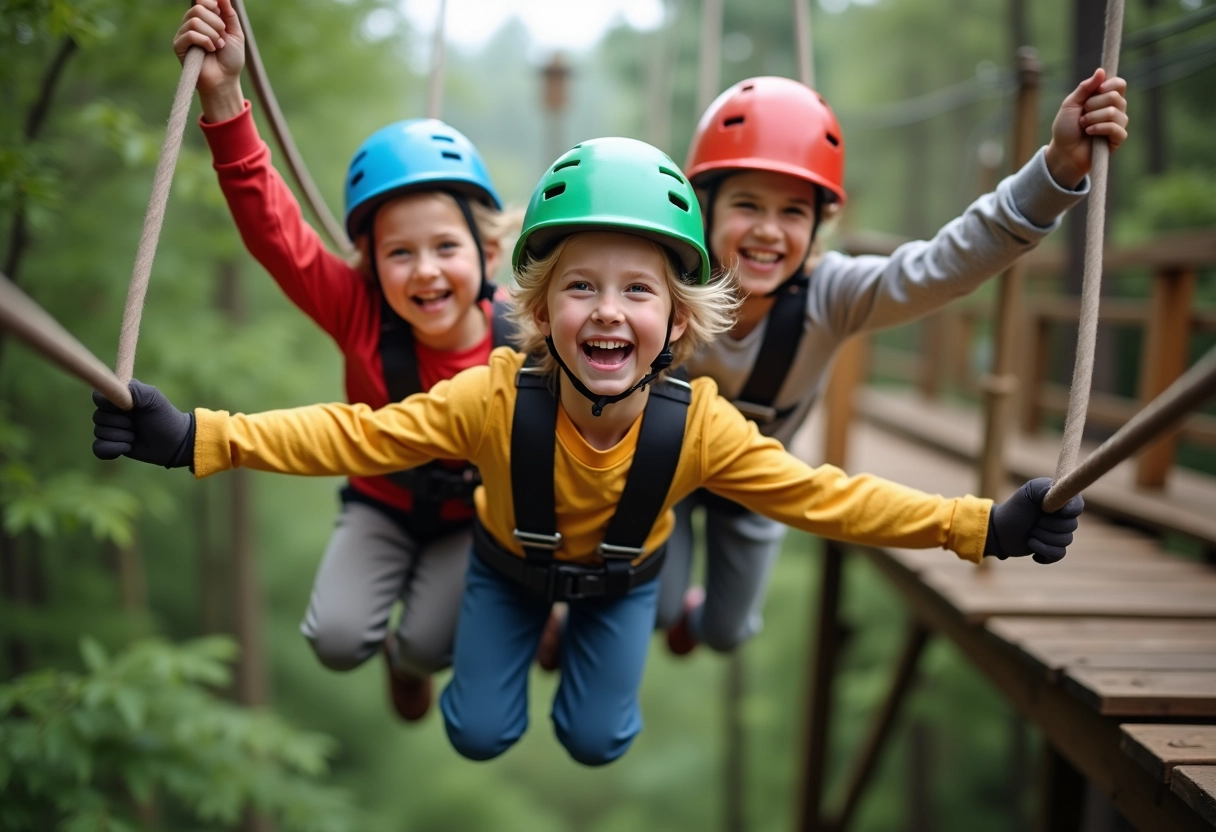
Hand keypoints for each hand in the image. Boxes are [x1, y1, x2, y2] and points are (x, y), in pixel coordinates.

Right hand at [92, 381, 194, 468]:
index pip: (98, 397)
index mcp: (119, 397)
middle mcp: (112, 412)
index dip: (109, 405)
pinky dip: (113, 450)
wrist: (174, 443)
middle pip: (98, 417)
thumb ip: (134, 389)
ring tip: (136, 436)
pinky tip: (127, 448)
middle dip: (121, 424)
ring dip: (122, 437)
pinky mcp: (111, 445)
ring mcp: (111, 429)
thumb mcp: (152, 398)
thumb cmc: (164, 418)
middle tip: (137, 425)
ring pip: (99, 433)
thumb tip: (111, 389)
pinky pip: (98, 449)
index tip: (128, 409)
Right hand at [174, 0, 245, 120]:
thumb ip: (229, 14)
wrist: (225, 80)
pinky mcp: (179, 46)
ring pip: (194, 20)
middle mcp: (192, 24)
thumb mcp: (235, 33)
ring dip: (212, 33)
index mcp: (204, 19)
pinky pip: (190, 34)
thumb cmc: (231, 59)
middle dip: (216, 22)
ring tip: (218, 46)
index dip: (211, 2)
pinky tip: (210, 50)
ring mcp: (184, 34)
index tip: (219, 11)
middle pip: (198, 8)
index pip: (201, 0)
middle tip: (222, 37)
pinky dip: (205, 41)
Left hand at [986, 478, 1083, 564]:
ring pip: (1065, 541)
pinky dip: (1043, 551)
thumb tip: (1063, 494)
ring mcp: (1060, 533)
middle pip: (1071, 526)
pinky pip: (1059, 554)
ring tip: (1030, 533)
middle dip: (1047, 526)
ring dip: (1042, 538)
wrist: (999, 530)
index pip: (1078, 506)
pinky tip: (1032, 545)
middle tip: (1033, 522)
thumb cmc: (1015, 509)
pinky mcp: (1054, 548)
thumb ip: (1046, 488)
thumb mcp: (1029, 492)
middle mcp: (1063, 517)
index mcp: (1060, 500)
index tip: (1052, 511)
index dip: (1069, 511)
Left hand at [1044, 69, 1128, 188]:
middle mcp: (1116, 109)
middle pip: (1115, 96)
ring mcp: (1118, 123)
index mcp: (1105, 98)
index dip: (1109, 85)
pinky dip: (1098, 128)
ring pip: (1114, 112)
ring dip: (1092, 118)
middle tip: (1082, 115)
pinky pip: (1115, 128)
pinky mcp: (1118, 138)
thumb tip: (1101, 71)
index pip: (1119, 84)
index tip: (1097, 90)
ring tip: (1083, 125)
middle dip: (1092, 105)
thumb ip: (1085, 88)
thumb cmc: (1066, 128)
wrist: (1063, 152)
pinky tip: (1089, 132)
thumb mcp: (1071, 104)